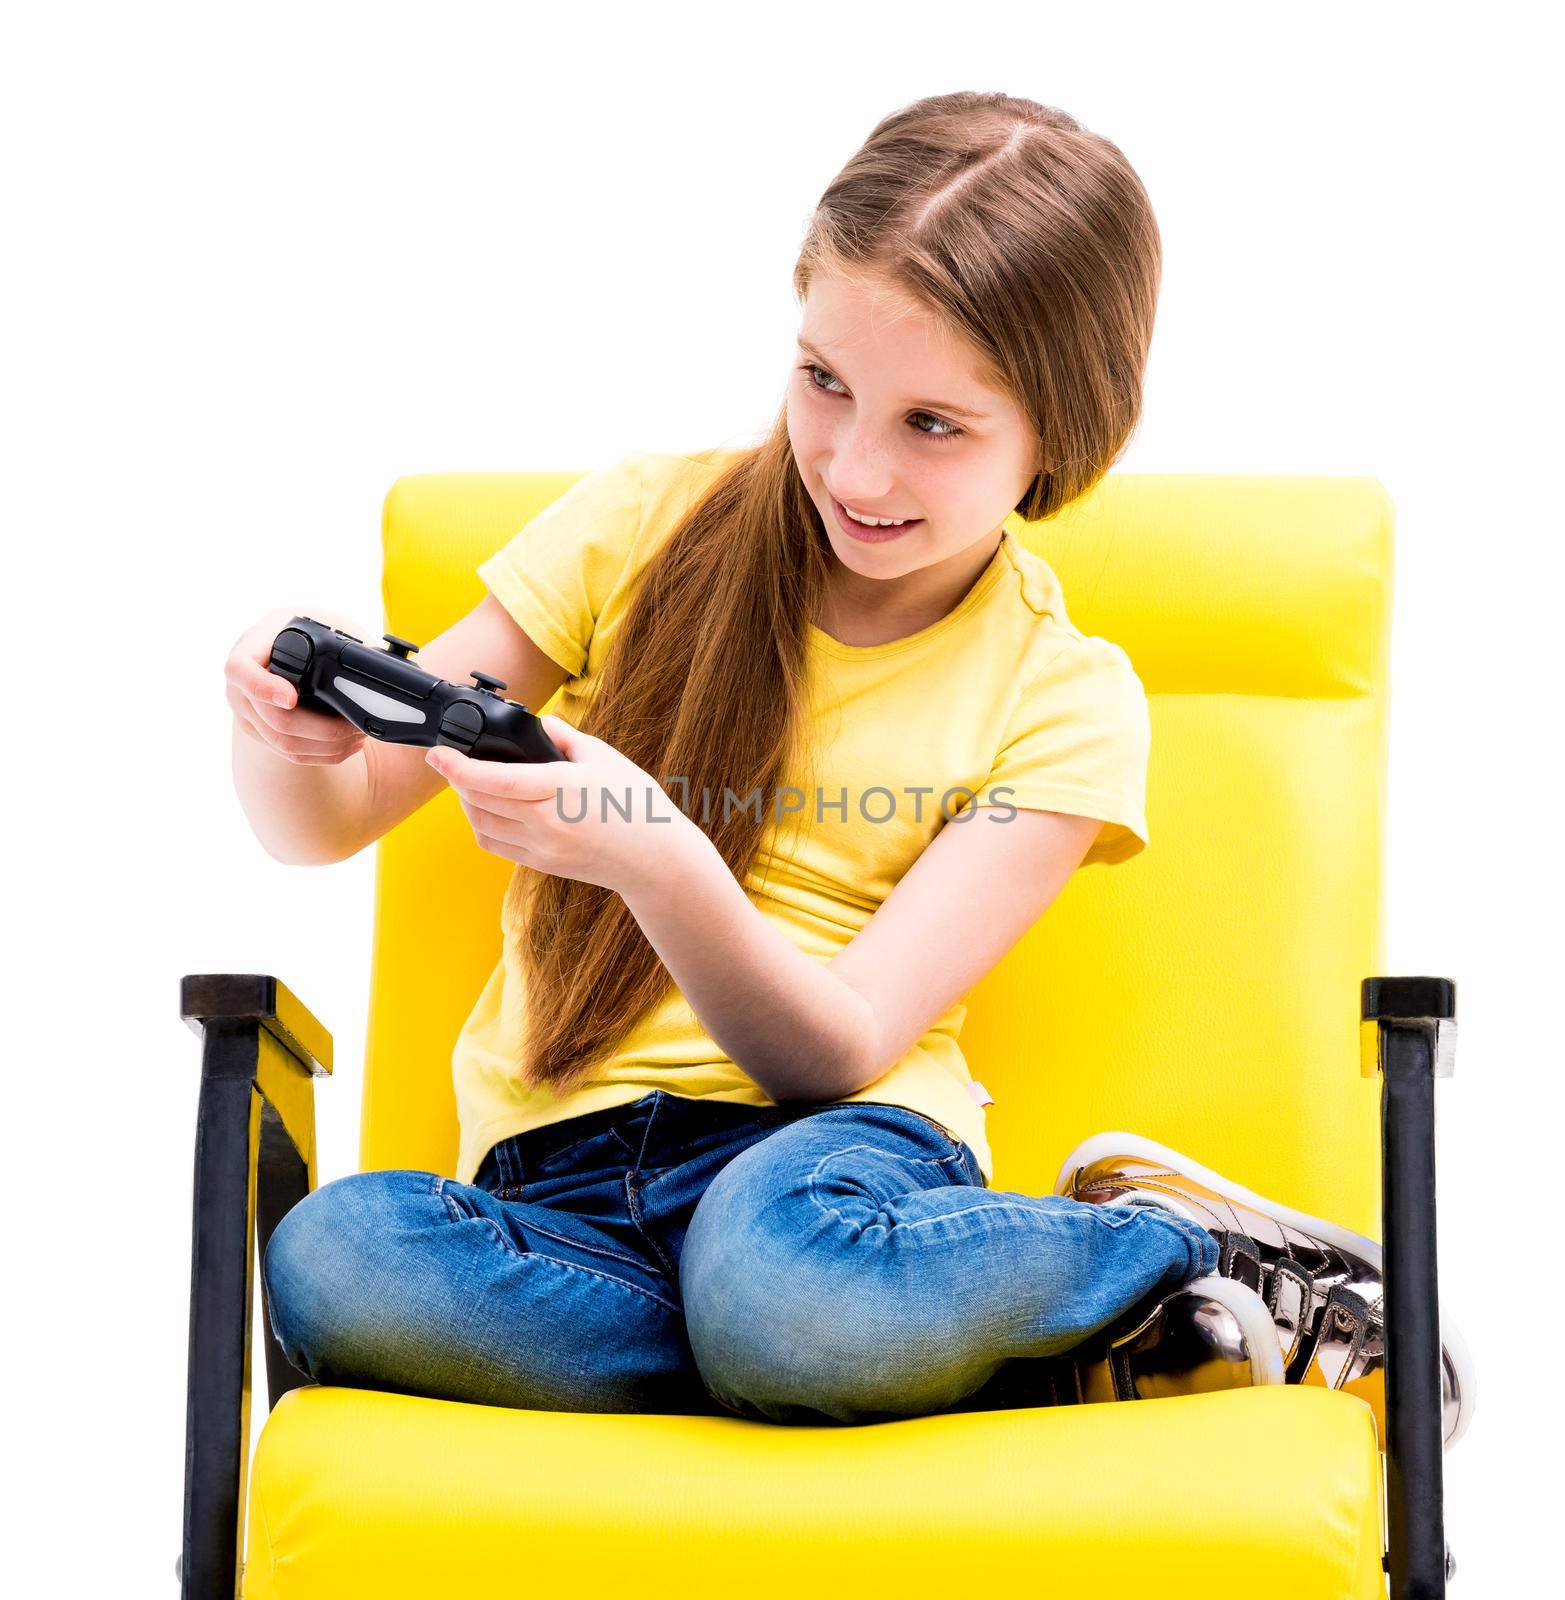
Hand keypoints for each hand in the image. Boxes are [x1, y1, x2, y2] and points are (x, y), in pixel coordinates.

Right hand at [224, 605, 368, 765]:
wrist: (278, 646)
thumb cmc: (298, 634)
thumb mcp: (306, 629)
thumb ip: (327, 641)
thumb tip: (371, 655)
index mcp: (247, 653)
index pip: (240, 670)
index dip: (264, 688)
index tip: (292, 698)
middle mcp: (238, 687)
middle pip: (275, 720)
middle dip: (324, 728)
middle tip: (356, 725)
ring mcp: (246, 715)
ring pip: (285, 743)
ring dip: (328, 745)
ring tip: (358, 736)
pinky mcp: (260, 734)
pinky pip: (289, 754)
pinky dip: (322, 755)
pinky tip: (346, 747)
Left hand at [425, 714, 694, 894]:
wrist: (655, 859)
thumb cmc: (636, 804)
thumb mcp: (603, 758)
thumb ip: (565, 739)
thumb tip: (542, 724)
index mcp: (559, 788)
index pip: (491, 779)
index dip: (456, 767)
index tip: (437, 754)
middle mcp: (544, 821)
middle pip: (478, 801)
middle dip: (457, 780)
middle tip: (453, 762)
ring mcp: (541, 846)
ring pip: (481, 825)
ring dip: (468, 804)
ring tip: (472, 785)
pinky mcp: (541, 863)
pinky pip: (496, 844)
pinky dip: (483, 825)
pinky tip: (490, 809)